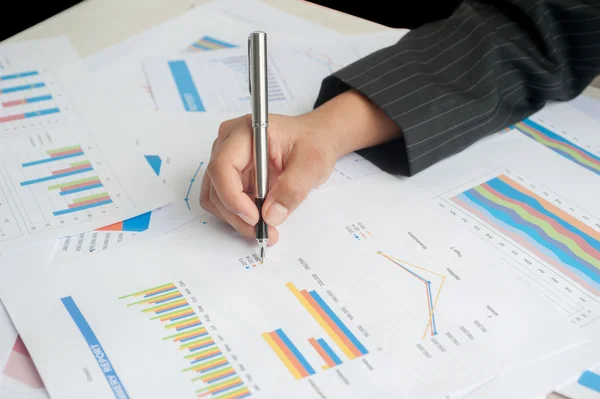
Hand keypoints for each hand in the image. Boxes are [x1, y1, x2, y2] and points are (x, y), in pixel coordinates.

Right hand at [200, 89, 400, 244]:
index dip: (234, 198)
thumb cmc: (317, 142)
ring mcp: (227, 160)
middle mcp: (228, 143)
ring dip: (237, 220)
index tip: (255, 220)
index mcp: (244, 131)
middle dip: (237, 215)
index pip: (222, 167)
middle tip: (266, 234)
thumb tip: (270, 218)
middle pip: (215, 187)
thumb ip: (293, 189)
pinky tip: (262, 221)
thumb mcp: (313, 163)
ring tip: (267, 230)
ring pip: (216, 199)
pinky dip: (240, 217)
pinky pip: (226, 202)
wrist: (320, 139)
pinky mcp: (233, 176)